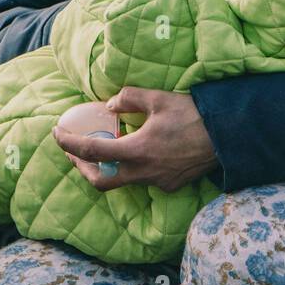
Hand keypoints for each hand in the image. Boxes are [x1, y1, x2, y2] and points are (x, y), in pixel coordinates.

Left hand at [52, 87, 219, 192]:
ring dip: (109, 167)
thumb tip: (110, 105)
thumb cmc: (194, 115)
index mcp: (137, 150)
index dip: (68, 144)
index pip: (91, 151)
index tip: (57, 134)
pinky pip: (145, 180)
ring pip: (123, 181)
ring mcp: (158, 182)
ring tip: (107, 149)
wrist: (228, 136)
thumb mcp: (158, 98)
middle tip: (75, 153)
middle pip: (100, 181)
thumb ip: (129, 98)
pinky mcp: (171, 185)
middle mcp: (144, 172)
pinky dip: (134, 168)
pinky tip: (141, 152)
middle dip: (82, 168)